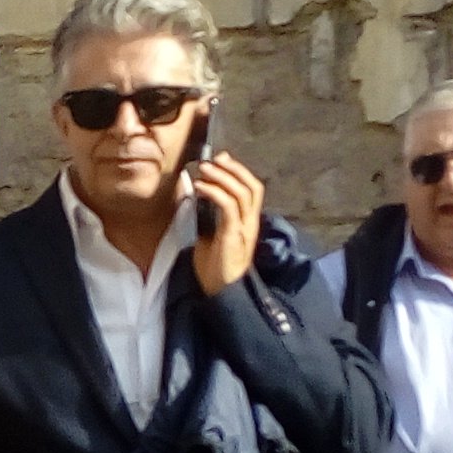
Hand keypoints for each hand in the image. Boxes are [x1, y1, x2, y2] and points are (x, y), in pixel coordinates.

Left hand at [183, 150, 266, 294]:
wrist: (221, 293)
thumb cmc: (215, 268)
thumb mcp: (213, 236)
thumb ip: (211, 217)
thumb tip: (199, 196)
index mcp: (248, 223)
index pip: (253, 190)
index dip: (239, 172)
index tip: (221, 160)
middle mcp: (250, 224)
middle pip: (252, 187)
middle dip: (234, 169)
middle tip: (213, 159)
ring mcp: (244, 230)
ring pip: (242, 193)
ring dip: (222, 176)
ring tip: (203, 168)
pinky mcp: (233, 236)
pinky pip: (228, 207)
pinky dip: (215, 192)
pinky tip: (201, 187)